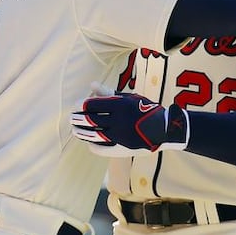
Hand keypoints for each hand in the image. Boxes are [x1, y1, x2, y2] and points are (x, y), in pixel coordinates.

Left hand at [71, 93, 188, 156]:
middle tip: (71, 118)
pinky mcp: (123, 148)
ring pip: (94, 135)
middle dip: (77, 119)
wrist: (164, 128)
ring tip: (75, 130)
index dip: (81, 105)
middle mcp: (118, 120)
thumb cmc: (144, 109)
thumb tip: (91, 85)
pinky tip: (88, 143)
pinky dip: (93, 146)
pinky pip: (102, 149)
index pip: (92, 105)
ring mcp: (120, 135)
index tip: (75, 106)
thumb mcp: (128, 97)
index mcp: (119, 105)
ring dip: (82, 133)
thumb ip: (109, 92)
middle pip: (90, 120)